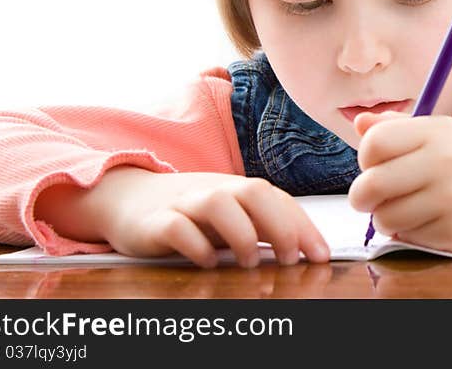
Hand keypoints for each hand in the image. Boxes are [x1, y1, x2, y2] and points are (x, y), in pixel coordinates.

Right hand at [82, 167, 328, 267]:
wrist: (129, 198)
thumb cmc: (191, 213)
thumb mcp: (231, 217)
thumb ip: (263, 228)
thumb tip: (306, 252)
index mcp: (238, 189)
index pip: (279, 200)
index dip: (304, 226)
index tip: (322, 256)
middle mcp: (215, 190)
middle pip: (254, 192)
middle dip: (280, 225)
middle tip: (290, 259)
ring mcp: (184, 203)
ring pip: (218, 203)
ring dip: (241, 233)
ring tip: (250, 262)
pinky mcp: (155, 222)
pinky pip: (177, 226)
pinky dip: (195, 244)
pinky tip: (207, 262)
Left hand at [347, 111, 451, 252]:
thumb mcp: (443, 132)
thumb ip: (398, 127)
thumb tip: (358, 124)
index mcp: (437, 132)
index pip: (373, 144)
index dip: (365, 157)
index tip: (375, 164)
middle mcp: (445, 164)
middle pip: (369, 186)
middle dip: (362, 196)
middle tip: (370, 197)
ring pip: (384, 218)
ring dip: (386, 218)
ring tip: (404, 208)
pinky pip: (409, 238)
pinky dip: (411, 232)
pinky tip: (431, 220)